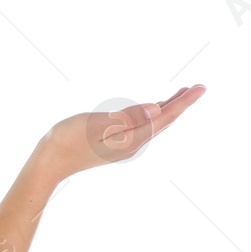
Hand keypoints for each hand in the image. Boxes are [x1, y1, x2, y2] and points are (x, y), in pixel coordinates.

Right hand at [38, 84, 205, 177]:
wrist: (49, 163)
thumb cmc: (67, 140)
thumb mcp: (96, 124)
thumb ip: (126, 116)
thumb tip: (155, 108)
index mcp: (132, 138)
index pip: (164, 116)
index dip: (184, 102)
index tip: (201, 88)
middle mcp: (133, 144)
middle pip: (163, 121)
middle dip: (181, 104)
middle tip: (198, 88)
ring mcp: (124, 146)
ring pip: (154, 124)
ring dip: (168, 109)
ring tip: (180, 95)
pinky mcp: (114, 145)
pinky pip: (142, 127)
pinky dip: (153, 115)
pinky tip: (151, 110)